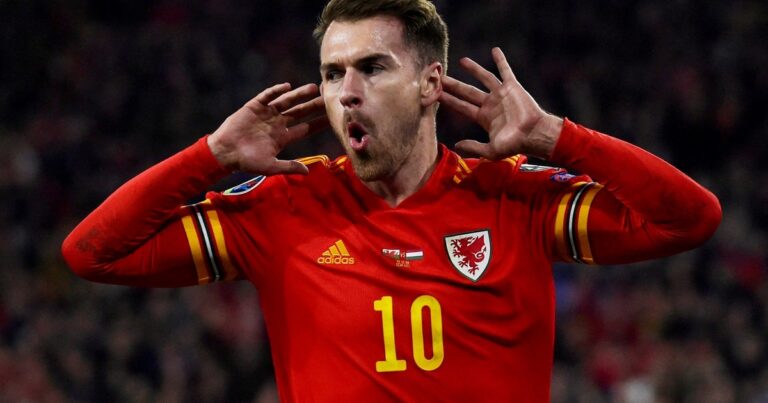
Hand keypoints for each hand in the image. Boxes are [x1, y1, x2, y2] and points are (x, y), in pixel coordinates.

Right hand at [207, 82, 328, 174]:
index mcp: (282, 137)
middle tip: (328, 97)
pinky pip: (267, 97)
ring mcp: (266, 114)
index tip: (332, 118)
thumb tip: (308, 172)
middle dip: (313, 105)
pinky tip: (286, 87)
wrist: (225, 153)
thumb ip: (289, 167)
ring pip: (286, 101)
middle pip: (300, 112)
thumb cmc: (247, 162)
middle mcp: (277, 124)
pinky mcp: (253, 107)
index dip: (318, 123)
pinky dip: (275, 91)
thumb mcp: (270, 166)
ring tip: (314, 88)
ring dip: (299, 95)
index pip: (305, 128)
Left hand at [439, 47, 562, 159]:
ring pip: (484, 78)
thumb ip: (474, 147)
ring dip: (474, 69)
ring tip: (462, 60)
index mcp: (484, 117)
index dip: (449, 100)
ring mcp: (501, 94)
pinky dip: (501, 60)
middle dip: (454, 85)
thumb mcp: (491, 150)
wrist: (534, 133)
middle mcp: (490, 104)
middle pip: (467, 91)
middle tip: (441, 77)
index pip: (461, 106)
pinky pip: (505, 71)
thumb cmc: (515, 144)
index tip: (436, 93)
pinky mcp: (513, 87)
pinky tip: (495, 50)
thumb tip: (456, 145)